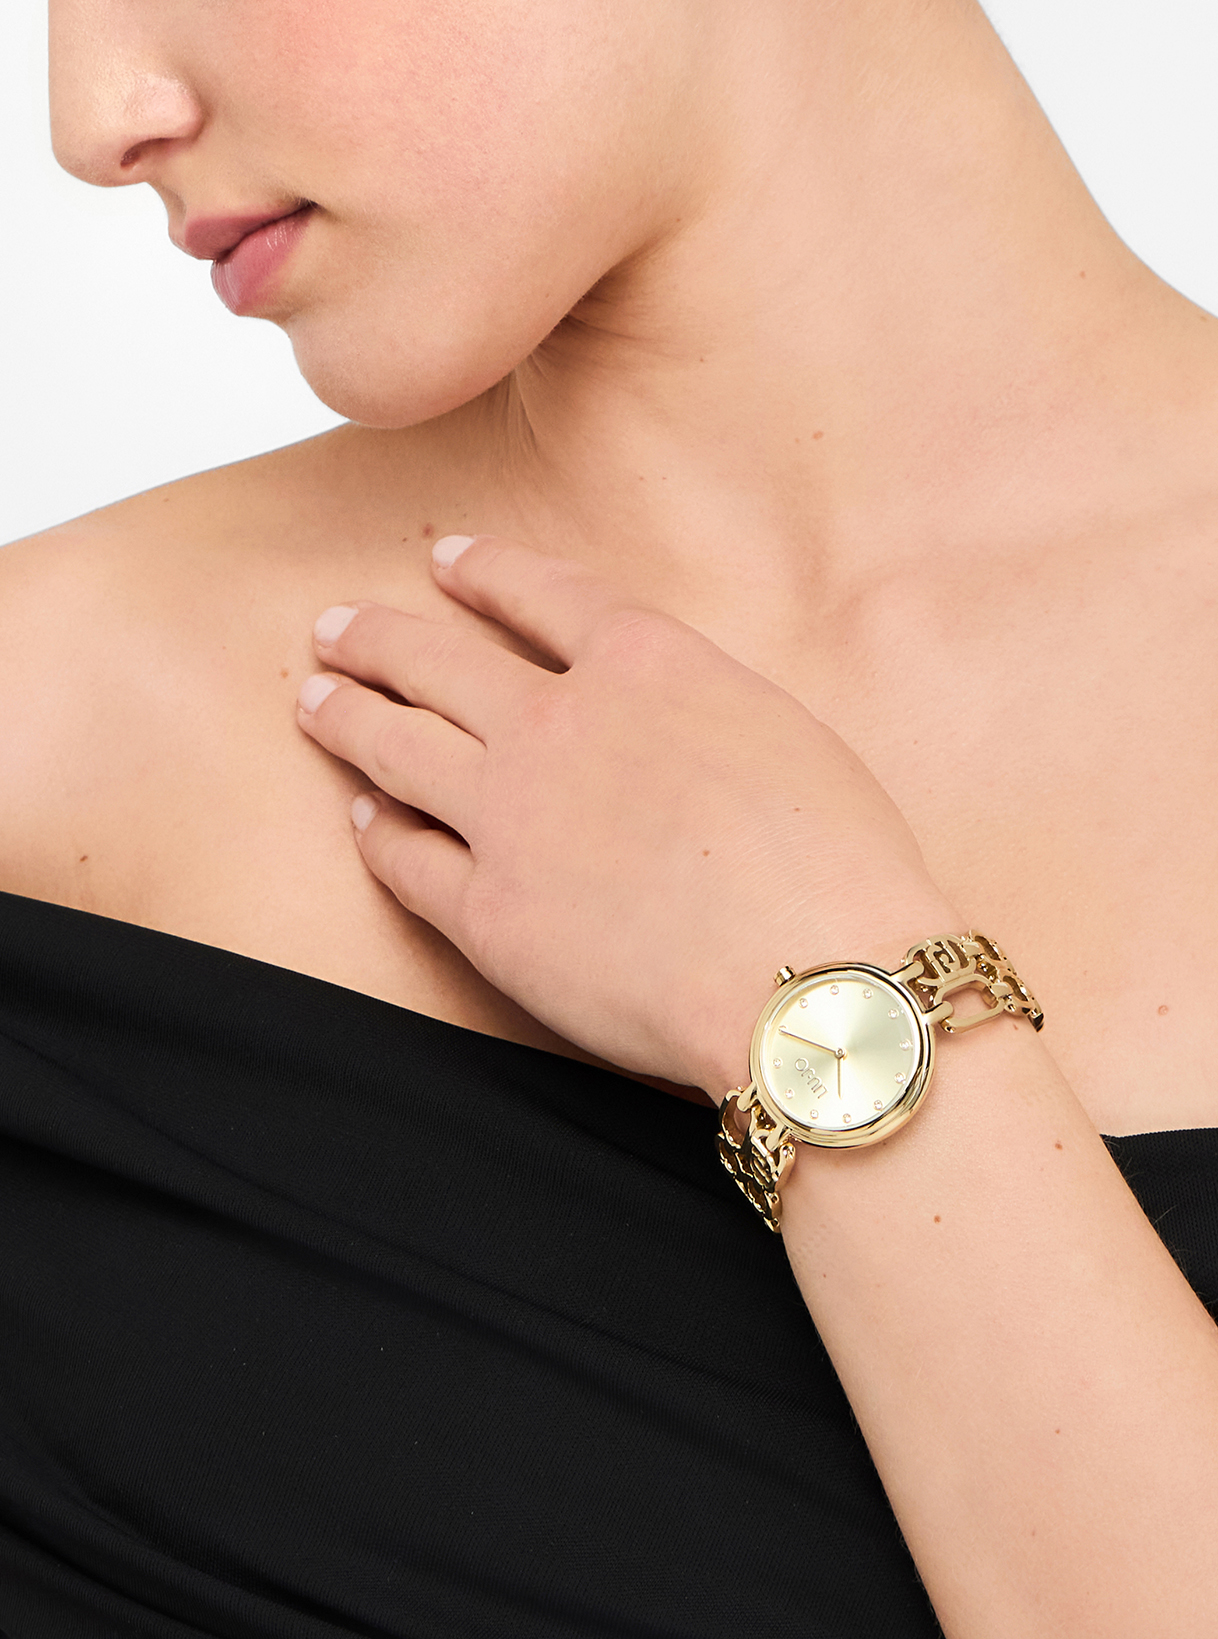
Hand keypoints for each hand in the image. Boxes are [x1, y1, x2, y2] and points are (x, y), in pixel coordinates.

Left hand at [296, 535, 958, 1096]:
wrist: (814, 985)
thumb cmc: (838, 868)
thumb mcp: (786, 736)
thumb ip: (700, 707)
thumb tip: (663, 717)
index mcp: (647, 664)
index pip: (541, 593)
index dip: (484, 570)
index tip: (444, 559)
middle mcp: (559, 723)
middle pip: (437, 659)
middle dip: (378, 636)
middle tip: (335, 627)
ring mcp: (511, 816)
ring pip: (397, 744)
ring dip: (348, 714)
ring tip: (314, 698)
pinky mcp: (487, 914)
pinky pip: (406, 859)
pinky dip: (376, 830)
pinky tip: (362, 817)